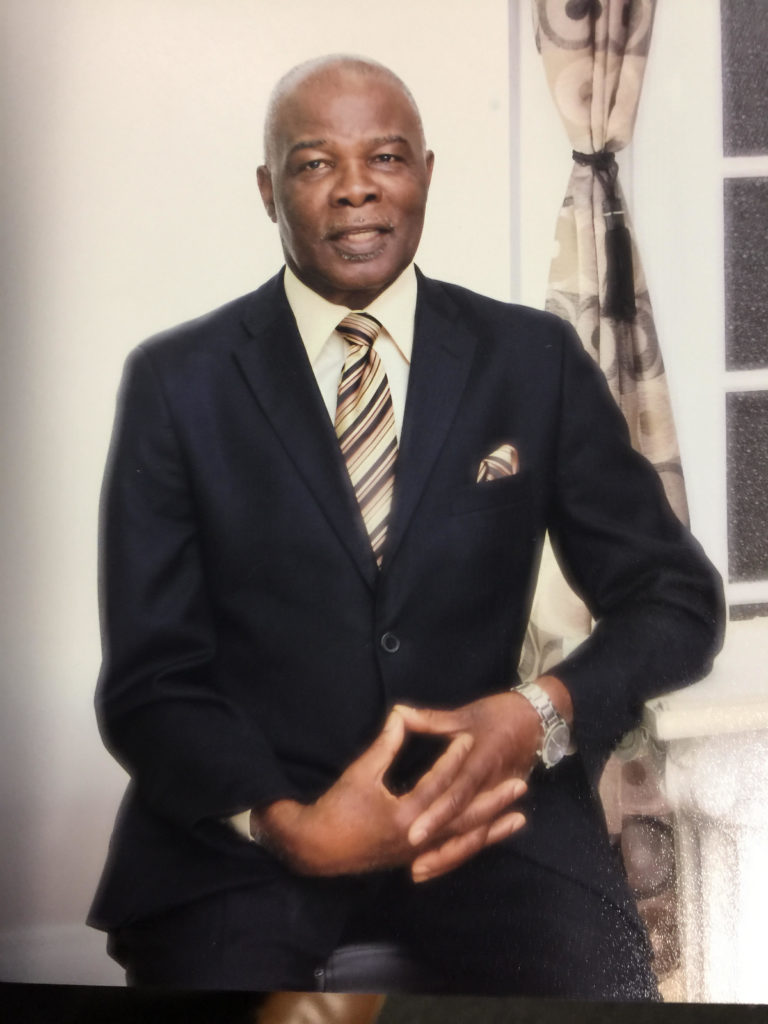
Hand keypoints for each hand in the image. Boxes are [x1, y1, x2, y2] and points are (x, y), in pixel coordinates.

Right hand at [251, 708, 526, 878]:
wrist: (317, 850)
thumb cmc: (336, 809)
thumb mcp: (359, 773)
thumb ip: (385, 746)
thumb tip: (400, 715)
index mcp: (405, 814)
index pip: (439, 783)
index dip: (455, 758)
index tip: (472, 737)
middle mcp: (418, 837)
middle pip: (464, 817)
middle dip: (493, 801)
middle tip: (520, 783)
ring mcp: (418, 852)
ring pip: (463, 840)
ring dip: (491, 828)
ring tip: (519, 817)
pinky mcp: (415, 858)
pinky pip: (452, 853)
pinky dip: (472, 845)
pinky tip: (486, 837)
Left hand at [394, 676, 571, 881]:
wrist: (538, 719)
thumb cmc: (498, 713)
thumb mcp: (465, 715)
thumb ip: (430, 720)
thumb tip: (398, 713)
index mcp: (481, 761)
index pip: (457, 793)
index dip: (436, 815)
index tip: (412, 833)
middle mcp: (490, 786)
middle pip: (465, 823)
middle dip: (439, 845)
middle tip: (413, 865)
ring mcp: (497, 798)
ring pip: (473, 835)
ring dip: (449, 855)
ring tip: (419, 871)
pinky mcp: (499, 805)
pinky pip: (480, 832)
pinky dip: (462, 849)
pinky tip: (440, 863)